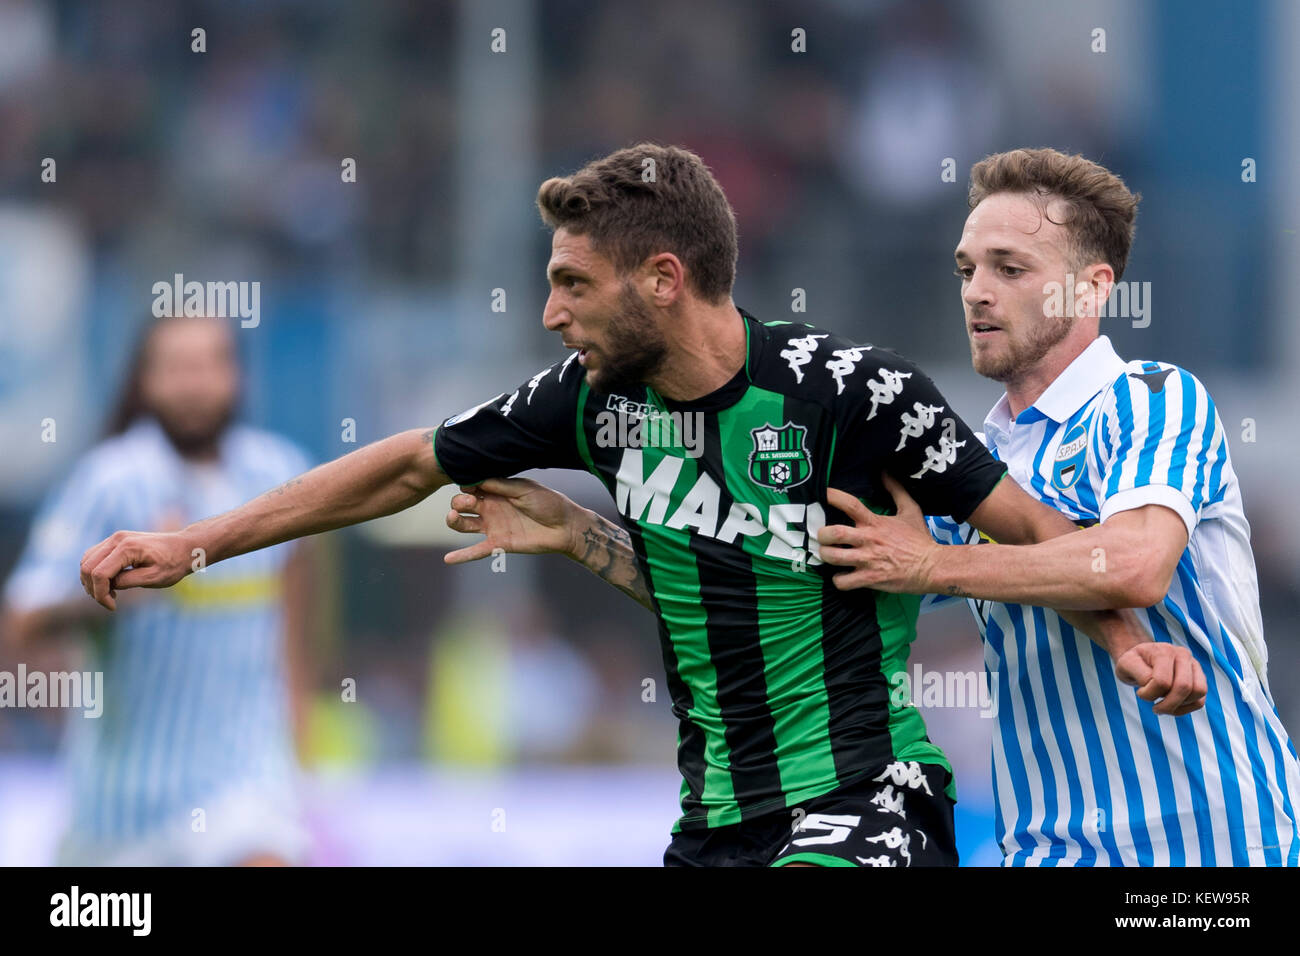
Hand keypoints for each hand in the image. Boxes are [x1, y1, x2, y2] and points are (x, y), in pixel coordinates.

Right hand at [80, 530, 198, 609]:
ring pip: (86, 561)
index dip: (100, 594)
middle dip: (93, 589)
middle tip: (110, 602)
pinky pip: (94, 557)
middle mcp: (116, 539)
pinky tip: (110, 584)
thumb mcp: (154, 578)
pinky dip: (95, 572)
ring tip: (111, 594)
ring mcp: (115, 538)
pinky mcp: (115, 541)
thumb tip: (108, 586)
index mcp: (127, 548)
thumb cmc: (173, 564)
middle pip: (87, 567)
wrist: (185, 547)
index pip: (99, 574)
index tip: (112, 606)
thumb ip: (128, 581)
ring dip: (91, 581)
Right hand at [444, 477, 584, 564]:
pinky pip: (476, 551)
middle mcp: (491, 508)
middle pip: (462, 504)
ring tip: (454, 516)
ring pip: (463, 524)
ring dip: (453, 520)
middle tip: (470, 501)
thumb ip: (501, 485)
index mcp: (497, 492)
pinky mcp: (499, 544)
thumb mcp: (524, 489)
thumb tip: (475, 478)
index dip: (466, 484)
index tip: (469, 484)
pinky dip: (462, 556)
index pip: (471, 486)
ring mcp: (493, 527)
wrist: (565, 527)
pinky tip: (448, 559)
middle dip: (459, 501)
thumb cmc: (548, 503)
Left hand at [818, 474, 939, 592]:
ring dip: (826, 556)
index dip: (833, 497)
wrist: (933, 567)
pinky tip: (842, 576)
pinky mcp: (870, 579)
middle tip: (823, 536)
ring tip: (828, 555)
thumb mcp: (911, 510)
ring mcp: (868, 561)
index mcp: (875, 523)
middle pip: (834, 533)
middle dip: (822, 535)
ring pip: (834, 558)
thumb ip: (896, 490)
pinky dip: (838, 580)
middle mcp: (869, 540)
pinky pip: (844, 582)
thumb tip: (885, 472)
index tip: (822, 494)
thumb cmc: (920, 539)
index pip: (850, 505)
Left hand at [1114, 642, 1207, 715]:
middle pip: (1184, 687)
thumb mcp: (1125, 665)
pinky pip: (1200, 700)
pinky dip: (1186, 709)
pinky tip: (1171, 707)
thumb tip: (1159, 684)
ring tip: (1163, 706)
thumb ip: (1139, 674)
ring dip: (1178, 707)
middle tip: (1154, 708)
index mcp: (1164, 651)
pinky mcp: (1200, 679)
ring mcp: (1194, 666)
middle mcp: (1183, 655)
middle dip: (1168, 705)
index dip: (1149, 694)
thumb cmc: (1133, 663)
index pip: (1162, 681)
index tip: (1140, 692)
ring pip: (1197, 693)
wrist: (1142, 659)